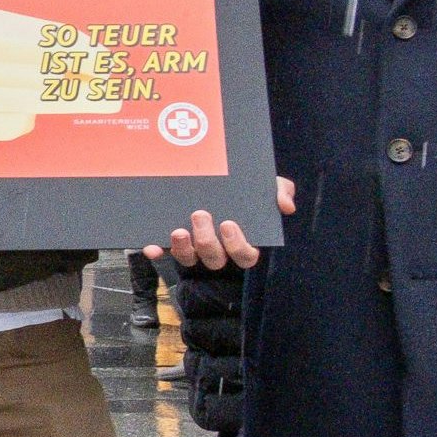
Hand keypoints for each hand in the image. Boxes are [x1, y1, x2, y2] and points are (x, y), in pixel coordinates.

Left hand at [161, 178, 296, 270]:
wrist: (209, 178)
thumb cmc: (244, 190)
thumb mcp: (265, 186)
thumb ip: (279, 192)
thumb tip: (286, 206)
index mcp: (242, 242)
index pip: (246, 255)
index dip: (238, 245)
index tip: (229, 224)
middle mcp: (218, 249)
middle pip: (214, 258)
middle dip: (207, 241)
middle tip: (200, 214)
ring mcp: (194, 248)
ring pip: (189, 259)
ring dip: (183, 249)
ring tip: (178, 231)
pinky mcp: (173, 243)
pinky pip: (164, 253)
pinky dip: (157, 252)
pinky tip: (150, 246)